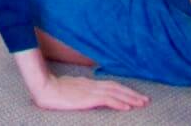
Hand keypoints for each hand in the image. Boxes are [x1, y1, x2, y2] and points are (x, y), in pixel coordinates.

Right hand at [29, 74, 148, 111]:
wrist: (44, 88)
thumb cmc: (52, 90)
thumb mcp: (69, 89)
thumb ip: (79, 91)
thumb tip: (84, 95)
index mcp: (88, 83)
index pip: (111, 85)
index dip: (124, 90)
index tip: (134, 95)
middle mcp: (92, 85)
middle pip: (117, 87)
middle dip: (132, 94)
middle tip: (145, 100)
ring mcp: (91, 90)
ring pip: (116, 92)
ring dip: (130, 98)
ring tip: (142, 103)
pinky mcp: (88, 97)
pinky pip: (107, 99)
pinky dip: (119, 102)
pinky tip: (127, 106)